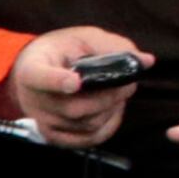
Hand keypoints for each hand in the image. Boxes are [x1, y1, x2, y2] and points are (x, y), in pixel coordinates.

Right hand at [1, 26, 151, 146]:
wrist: (34, 70)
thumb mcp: (83, 38)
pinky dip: (107, 126)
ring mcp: (42, 120)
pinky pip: (86, 139)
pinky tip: (112, 111)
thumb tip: (146, 61)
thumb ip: (114, 47)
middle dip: (109, 97)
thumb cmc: (62, 51)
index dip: (57, 82)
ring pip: (85, 124)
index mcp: (32, 68)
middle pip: (74, 107)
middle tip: (128, 85)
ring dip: (111, 110)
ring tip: (119, 95)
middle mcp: (32, 99)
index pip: (40, 78)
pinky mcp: (54, 135)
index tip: (75, 82)